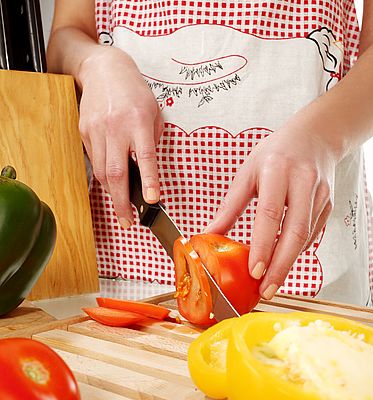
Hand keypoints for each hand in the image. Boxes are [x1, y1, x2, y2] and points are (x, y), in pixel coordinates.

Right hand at [79, 47, 162, 227]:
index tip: (152, 199)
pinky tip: (112, 180)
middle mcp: (116, 127)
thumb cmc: (134, 93)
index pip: (145, 157)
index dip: (149, 180)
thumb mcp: (153, 113)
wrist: (104, 70)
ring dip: (112, 193)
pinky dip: (104, 175)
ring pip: (102, 172)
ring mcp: (97, 130)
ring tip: (122, 208)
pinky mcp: (84, 131)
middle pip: (116, 172)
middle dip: (121, 202)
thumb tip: (148, 173)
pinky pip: (94, 160)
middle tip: (127, 222)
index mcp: (139, 122)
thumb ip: (151, 142)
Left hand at [206, 114, 335, 298]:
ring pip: (306, 238)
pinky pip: (312, 236)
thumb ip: (230, 207)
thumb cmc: (276, 154)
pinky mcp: (328, 205)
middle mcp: (303, 182)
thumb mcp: (247, 173)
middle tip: (265, 290)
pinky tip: (283, 263)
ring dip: (288, 264)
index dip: (263, 245)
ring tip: (270, 284)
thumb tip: (207, 235)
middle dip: (280, 266)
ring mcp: (320, 195)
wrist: (315, 137)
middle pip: (295, 232)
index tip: (254, 270)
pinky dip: (296, 252)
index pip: (270, 213)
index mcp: (278, 170)